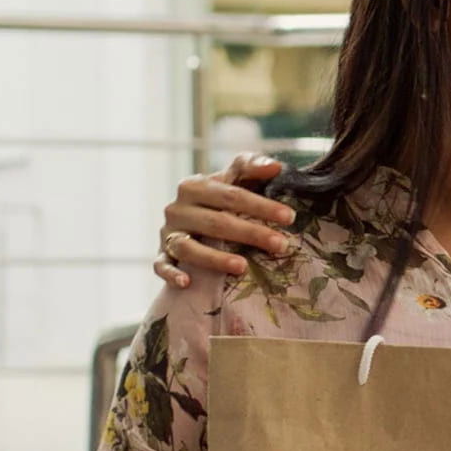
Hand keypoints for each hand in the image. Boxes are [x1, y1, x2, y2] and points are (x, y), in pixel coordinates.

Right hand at [154, 152, 295, 288]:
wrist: (189, 217)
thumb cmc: (219, 197)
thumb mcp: (234, 177)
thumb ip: (252, 167)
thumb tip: (276, 167)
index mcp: (195, 186)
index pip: (231, 195)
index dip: (261, 205)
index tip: (289, 217)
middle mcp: (178, 208)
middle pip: (216, 222)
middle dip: (250, 233)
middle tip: (281, 244)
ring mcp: (168, 233)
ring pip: (188, 247)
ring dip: (215, 259)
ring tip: (243, 267)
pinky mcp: (161, 255)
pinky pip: (161, 265)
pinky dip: (172, 274)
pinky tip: (187, 282)